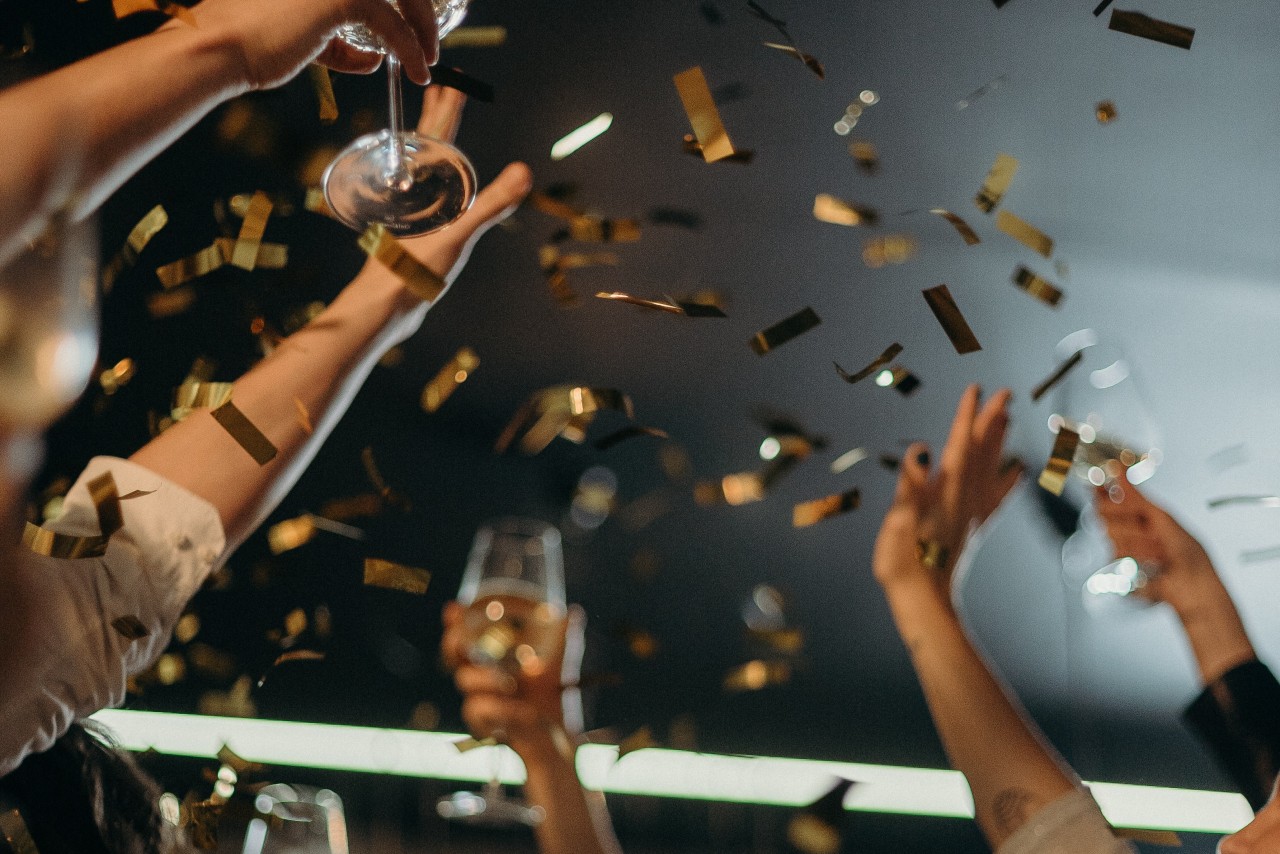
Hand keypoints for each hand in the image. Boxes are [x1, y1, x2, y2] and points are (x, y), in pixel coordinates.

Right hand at [181, 0, 441, 88]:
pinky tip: (417, 71)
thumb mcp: (306, 34)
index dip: (402, 1)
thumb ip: (339, 37)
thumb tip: (375, 58)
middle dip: (420, 9)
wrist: (221, 47)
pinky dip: (411, 50)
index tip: (417, 21)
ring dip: (422, 29)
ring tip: (427, 60)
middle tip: (430, 39)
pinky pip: (393, 25)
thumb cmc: (252, 41)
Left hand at [356, 86, 532, 339]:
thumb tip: (525, 172)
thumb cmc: (413, 270)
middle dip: (438, 115)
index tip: (454, 79)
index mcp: (425, 186)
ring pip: (423, 167)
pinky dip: (431, 178)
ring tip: (435, 124)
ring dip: (431, 142)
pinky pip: (424, 193)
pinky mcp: (412, 232)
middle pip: (428, 144)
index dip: (449, 107)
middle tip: (445, 85)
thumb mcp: (457, 235)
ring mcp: (412, 212)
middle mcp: (415, 194)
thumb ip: (491, 204)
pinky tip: (434, 188)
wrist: (382, 307)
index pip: (439, 135)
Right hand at [442, 601, 586, 763]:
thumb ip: (563, 637)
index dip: (456, 622)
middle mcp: (481, 675)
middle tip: (461, 640)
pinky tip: (524, 711)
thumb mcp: (559, 661)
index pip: (467, 635)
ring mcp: (479, 698)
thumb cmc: (551, 693)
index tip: (453, 609)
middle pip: (453, 655)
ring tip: (511, 684)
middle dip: (452, 643)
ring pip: (465, 681)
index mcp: (493, 657)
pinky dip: (501, 709)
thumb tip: (574, 612)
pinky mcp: (482, 724)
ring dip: (487, 678)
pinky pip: (478, 710)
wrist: (556, 731)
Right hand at [873, 386, 1019, 594]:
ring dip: (999, 442)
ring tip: (1008, 419)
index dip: (966, 416)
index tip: (976, 389)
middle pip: (981, 451)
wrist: (923, 600)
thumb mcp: (896, 522)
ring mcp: (971, 512)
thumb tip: (921, 451)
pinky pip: (996, 497)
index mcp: (944, 491)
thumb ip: (909, 485)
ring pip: (991, 468)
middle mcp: (963, 497)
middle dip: (991, 421)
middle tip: (1006, 394)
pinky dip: (1008, 480)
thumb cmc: (902, 562)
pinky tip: (1018, 470)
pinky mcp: (973, 527)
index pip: (958, 445)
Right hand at [1093, 483, 1219, 614]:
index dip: (1100, 489)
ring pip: (1110, 532)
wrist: (1194, 583)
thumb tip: (1118, 469)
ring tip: (1160, 549)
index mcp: (1135, 514)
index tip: (1101, 484)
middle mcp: (1123, 529)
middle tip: (1144, 523)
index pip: (1106, 496)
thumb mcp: (1162, 516)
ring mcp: (1119, 548)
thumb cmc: (1186, 553)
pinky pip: (1116, 553)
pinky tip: (1154, 560)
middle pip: (1102, 511)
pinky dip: (1140, 554)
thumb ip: (1135, 497)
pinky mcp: (1116, 568)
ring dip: (1140, 539)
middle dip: (1124, 514)